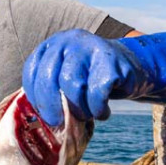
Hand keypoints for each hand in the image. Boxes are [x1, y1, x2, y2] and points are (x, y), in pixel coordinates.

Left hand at [22, 28, 165, 125]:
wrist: (132, 67)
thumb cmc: (91, 79)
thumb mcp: (66, 78)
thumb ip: (50, 90)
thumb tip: (37, 120)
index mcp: (52, 46)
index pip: (33, 72)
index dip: (36, 98)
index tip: (45, 115)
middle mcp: (68, 41)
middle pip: (49, 78)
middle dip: (52, 107)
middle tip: (59, 123)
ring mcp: (90, 47)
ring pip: (73, 86)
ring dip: (79, 108)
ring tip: (88, 113)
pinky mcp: (110, 61)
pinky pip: (97, 93)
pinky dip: (98, 109)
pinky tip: (102, 110)